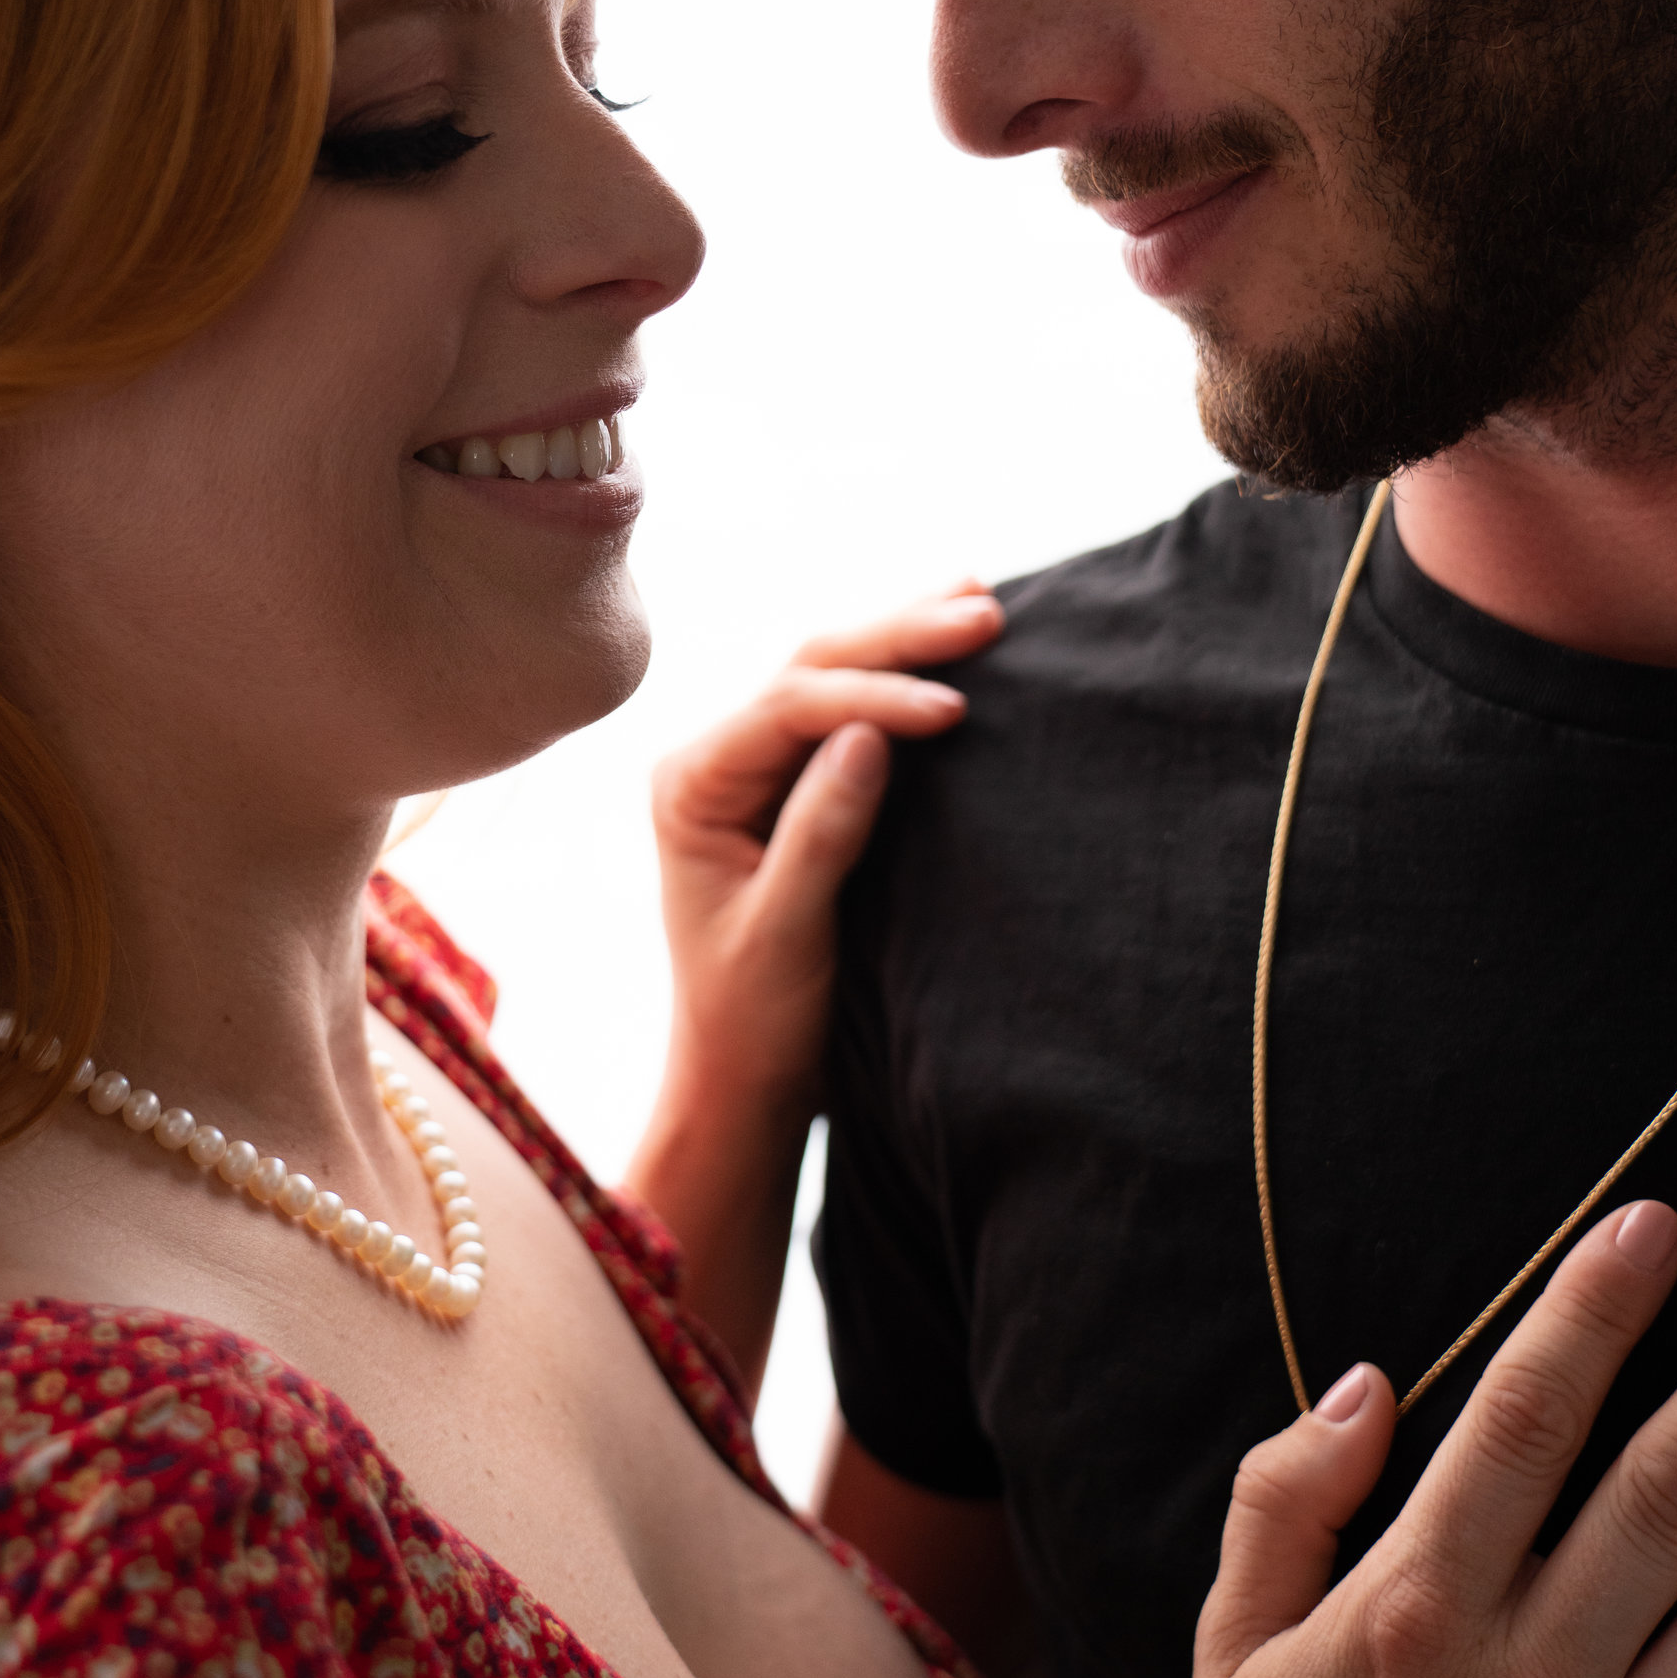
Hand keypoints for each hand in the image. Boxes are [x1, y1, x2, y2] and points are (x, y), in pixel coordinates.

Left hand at [650, 582, 1002, 1118]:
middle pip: (809, 669)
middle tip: (985, 613)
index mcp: (691, 785)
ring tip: (979, 599)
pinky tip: (944, 640)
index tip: (954, 709)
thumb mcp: (788, 932)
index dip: (873, 696)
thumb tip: (870, 732)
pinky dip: (899, 674)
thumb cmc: (753, 1018)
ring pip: (831, 674)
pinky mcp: (792, 784)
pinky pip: (848, 709)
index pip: (789, 708)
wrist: (744, 1078)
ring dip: (904, 638)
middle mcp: (713, 758)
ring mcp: (752, 766)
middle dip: (897, 638)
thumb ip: (822, 830)